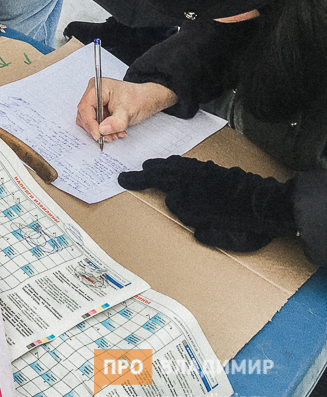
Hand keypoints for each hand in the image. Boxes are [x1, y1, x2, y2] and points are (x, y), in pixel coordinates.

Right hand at [75, 78, 176, 142]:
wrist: (148, 99)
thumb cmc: (139, 99)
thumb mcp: (127, 112)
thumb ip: (115, 122)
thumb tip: (102, 130)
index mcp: (98, 87)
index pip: (85, 107)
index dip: (90, 123)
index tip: (97, 135)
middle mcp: (94, 93)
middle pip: (85, 115)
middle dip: (97, 129)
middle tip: (108, 137)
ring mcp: (95, 101)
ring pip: (89, 121)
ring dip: (101, 131)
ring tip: (115, 134)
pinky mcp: (99, 109)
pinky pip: (95, 123)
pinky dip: (105, 130)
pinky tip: (115, 131)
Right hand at [117, 156, 295, 251]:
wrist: (271, 207)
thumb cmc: (246, 226)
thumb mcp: (217, 233)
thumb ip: (192, 220)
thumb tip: (177, 205)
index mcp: (191, 196)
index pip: (163, 192)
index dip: (144, 186)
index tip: (124, 181)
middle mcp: (195, 181)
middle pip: (164, 173)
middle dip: (145, 174)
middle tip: (129, 174)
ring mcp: (206, 174)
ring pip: (177, 166)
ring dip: (161, 166)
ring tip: (149, 165)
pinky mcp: (216, 171)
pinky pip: (190, 164)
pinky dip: (178, 164)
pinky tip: (176, 164)